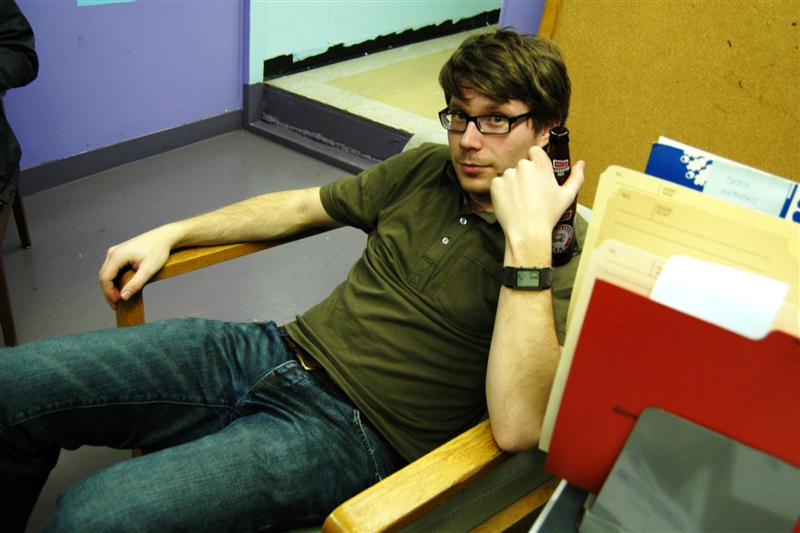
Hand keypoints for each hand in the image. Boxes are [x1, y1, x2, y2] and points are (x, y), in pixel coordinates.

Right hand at [98, 226, 176, 308]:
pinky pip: (112, 269)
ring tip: (119, 299)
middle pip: (103, 276)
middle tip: (117, 305)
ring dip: (110, 287)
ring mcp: (115, 251)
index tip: (118, 303)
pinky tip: (121, 288)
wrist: (164, 237)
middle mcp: (112, 252)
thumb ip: (135, 284)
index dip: (109, 293)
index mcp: (117, 255)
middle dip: (108, 292)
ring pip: (106, 273)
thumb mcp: (149, 270)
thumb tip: (123, 297)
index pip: (105, 278)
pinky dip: (114, 280)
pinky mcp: (119, 253)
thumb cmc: (158, 251)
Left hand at [490, 146, 583, 262]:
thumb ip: (576, 177)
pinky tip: (510, 203)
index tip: (536, 173)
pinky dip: (502, 191)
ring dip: (513, 183)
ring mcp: (508, 175)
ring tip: (520, 201)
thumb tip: (581, 163)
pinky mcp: (496, 185)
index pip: (534, 151)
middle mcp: (524, 166)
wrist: (527, 232)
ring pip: (510, 174)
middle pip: (522, 164)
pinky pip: (498, 184)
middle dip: (525, 175)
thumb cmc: (548, 215)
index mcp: (541, 166)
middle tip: (530, 193)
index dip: (535, 161)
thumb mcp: (567, 196)